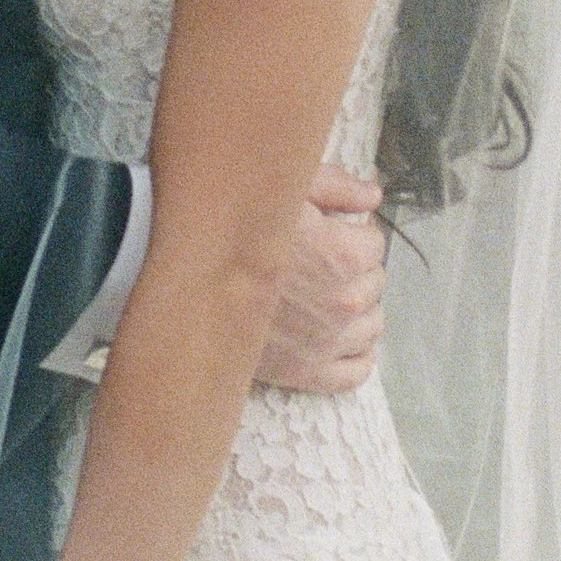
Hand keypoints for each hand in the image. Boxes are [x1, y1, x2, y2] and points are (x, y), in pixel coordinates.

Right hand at [254, 166, 386, 394]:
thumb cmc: (234, 229)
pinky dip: (356, 355)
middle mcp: (344, 302)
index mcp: (344, 255)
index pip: (374, 243)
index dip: (353, 234)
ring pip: (371, 325)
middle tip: (321, 263)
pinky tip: (340, 338)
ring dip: (358, 310)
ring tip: (328, 298)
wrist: (186, 281)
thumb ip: (337, 187)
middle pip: (374, 283)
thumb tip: (372, 197)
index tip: (332, 235)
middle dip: (354, 270)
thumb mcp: (285, 188)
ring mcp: (326, 342)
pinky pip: (355, 372)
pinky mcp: (305, 372)